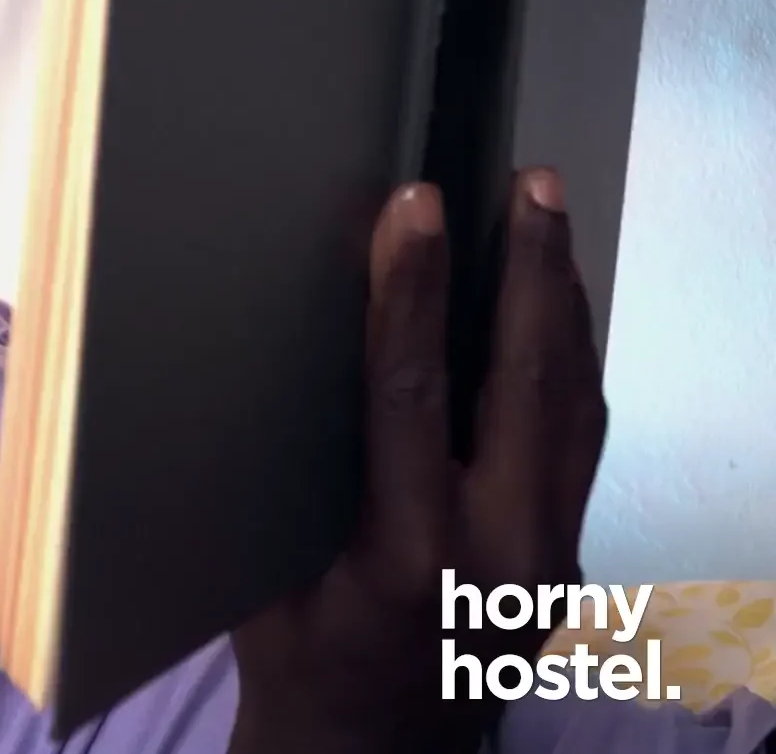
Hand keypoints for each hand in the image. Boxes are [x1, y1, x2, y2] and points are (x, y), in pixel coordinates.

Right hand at [228, 169, 607, 753]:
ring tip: (550, 225)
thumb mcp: (266, 566)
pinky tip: (555, 319)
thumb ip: (297, 470)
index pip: (411, 392)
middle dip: (532, 271)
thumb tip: (298, 350)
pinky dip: (570, 367)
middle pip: (531, 383)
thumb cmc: (294, 661)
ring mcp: (546, 561)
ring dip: (564, 307)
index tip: (414, 207)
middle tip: (531, 186)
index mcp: (406, 557)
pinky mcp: (563, 561)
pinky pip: (580, 444)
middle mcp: (498, 554)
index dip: (409, 288)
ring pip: (575, 408)